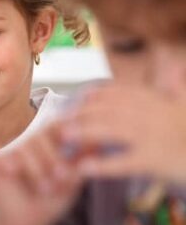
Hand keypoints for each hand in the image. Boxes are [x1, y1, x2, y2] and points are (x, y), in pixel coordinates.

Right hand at [0, 124, 80, 224]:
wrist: (24, 220)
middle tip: (61, 176)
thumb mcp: (71, 185)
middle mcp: (30, 145)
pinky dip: (5, 161)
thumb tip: (99, 144)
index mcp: (50, 146)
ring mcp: (12, 152)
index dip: (65, 132)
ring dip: (35, 167)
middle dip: (52, 156)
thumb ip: (82, 164)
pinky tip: (13, 172)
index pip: (57, 128)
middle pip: (40, 135)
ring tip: (44, 187)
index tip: (72, 146)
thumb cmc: (49, 201)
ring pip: (23, 147)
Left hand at [61, 85, 185, 182]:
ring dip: (83, 132)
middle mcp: (149, 114)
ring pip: (108, 130)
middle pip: (106, 110)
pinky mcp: (153, 160)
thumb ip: (175, 85)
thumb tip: (174, 63)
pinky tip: (83, 168)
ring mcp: (150, 136)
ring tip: (63, 137)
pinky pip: (122, 162)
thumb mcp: (185, 104)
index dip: (93, 97)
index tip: (76, 101)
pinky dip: (101, 165)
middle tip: (59, 121)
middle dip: (80, 114)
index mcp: (154, 100)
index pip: (116, 93)